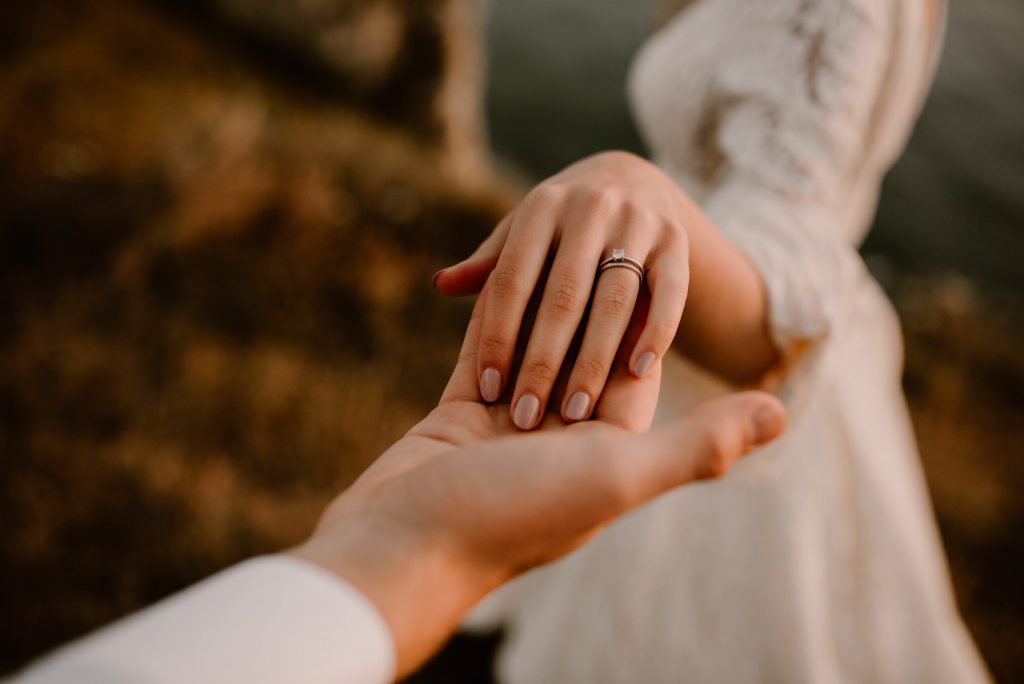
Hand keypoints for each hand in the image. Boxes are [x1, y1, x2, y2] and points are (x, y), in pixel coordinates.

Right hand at [290, 292, 786, 676]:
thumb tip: (781, 412)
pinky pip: (481, 351)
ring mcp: (503, 428)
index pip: (637, 374)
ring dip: (538, 302)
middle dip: (589, 303)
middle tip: (604, 240)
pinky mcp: (456, 415)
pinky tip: (497, 274)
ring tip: (550, 244)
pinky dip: (489, 314)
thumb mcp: (617, 477)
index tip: (660, 263)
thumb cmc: (514, 517)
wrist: (401, 546)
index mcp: (605, 456)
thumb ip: (697, 443)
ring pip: (529, 347)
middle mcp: (558, 441)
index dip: (649, 318)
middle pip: (582, 354)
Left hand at [434, 151, 694, 429]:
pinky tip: (639, 372)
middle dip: (544, 361)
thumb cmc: (561, 227)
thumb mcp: (522, 234)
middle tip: (528, 416)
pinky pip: (670, 291)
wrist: (635, 182)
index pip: (512, 280)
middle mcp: (589, 208)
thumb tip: (441, 285)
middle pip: (563, 296)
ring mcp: (637, 221)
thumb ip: (489, 266)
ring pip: (615, 299)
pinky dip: (657, 331)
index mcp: (541, 207)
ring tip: (578, 411)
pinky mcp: (676, 241)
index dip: (499, 336)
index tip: (489, 390)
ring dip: (595, 360)